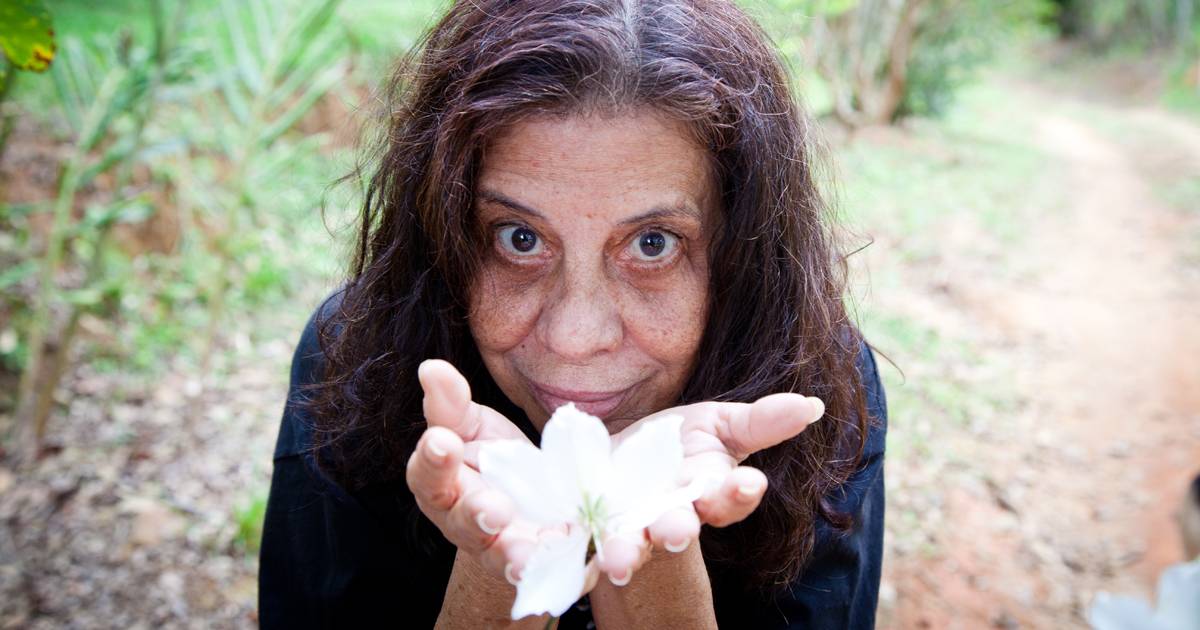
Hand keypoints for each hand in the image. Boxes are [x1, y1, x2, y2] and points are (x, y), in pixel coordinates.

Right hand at [405, 360, 549, 584]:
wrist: (535, 499)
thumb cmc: (493, 458)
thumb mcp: (473, 425)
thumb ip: (450, 403)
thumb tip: (430, 366)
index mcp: (442, 486)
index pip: (428, 475)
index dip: (433, 460)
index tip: (443, 441)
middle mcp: (464, 524)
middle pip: (463, 523)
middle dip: (476, 514)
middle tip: (494, 506)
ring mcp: (500, 550)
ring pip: (500, 556)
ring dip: (512, 557)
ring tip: (524, 555)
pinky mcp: (539, 564)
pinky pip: (545, 571)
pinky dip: (554, 566)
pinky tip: (566, 556)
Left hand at [592, 394, 824, 584]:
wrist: (617, 456)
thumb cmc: (678, 443)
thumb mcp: (718, 424)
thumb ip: (761, 421)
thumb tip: (812, 406)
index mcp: (709, 491)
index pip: (731, 497)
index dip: (739, 493)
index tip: (748, 483)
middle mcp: (672, 514)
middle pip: (679, 526)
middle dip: (678, 529)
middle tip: (677, 533)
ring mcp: (631, 524)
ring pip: (631, 542)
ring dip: (626, 551)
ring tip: (618, 560)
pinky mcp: (589, 524)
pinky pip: (582, 539)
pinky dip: (575, 544)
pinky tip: (567, 547)